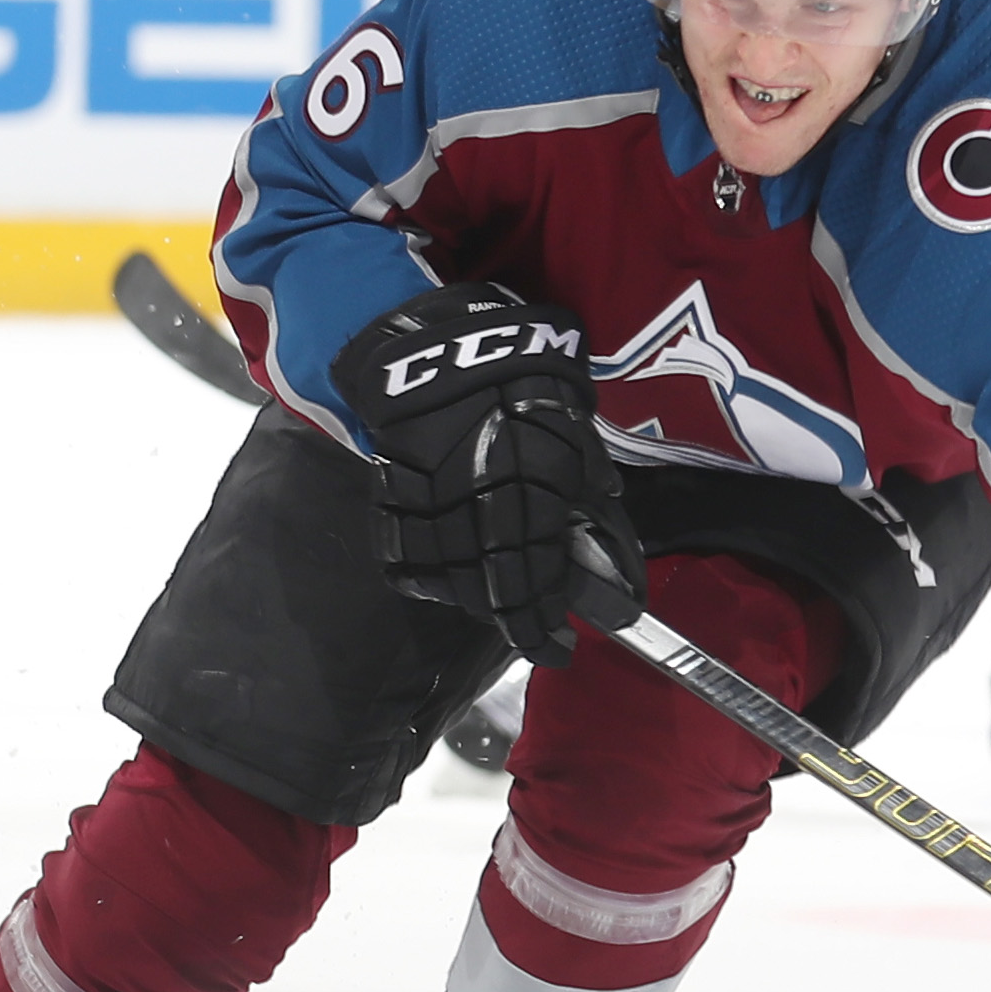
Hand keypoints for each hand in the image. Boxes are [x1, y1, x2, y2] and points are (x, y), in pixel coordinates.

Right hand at [329, 281, 644, 666]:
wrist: (438, 342)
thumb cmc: (519, 375)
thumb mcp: (572, 422)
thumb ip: (586, 480)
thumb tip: (600, 517)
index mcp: (524, 504)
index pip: (532, 589)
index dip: (544, 629)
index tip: (559, 648)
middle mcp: (473, 520)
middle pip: (488, 596)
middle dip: (513, 618)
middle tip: (533, 626)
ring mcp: (425, 513)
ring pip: (446, 583)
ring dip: (473, 600)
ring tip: (494, 600)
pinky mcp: (389, 500)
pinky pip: (404, 555)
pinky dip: (427, 575)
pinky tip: (444, 576)